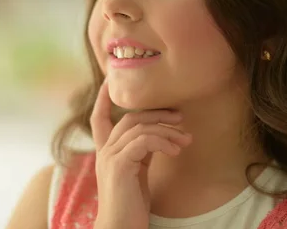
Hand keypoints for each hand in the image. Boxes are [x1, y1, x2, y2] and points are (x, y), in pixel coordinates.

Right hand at [91, 78, 192, 228]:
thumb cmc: (131, 205)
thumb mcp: (136, 172)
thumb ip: (141, 153)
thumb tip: (160, 136)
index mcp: (106, 152)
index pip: (99, 119)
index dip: (104, 99)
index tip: (110, 82)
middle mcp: (104, 151)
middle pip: (130, 117)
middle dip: (157, 113)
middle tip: (181, 118)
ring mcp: (109, 157)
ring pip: (138, 127)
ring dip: (167, 129)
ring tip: (186, 139)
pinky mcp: (119, 165)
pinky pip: (143, 141)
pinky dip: (163, 141)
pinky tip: (176, 149)